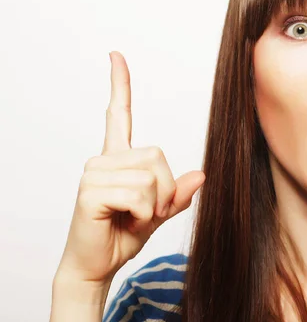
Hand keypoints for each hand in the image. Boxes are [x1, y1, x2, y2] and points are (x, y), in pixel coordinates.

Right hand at [56, 51, 204, 283]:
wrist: (97, 266)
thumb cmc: (122, 236)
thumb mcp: (158, 214)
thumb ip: (178, 195)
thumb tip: (201, 174)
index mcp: (118, 159)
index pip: (119, 115)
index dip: (120, 84)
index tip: (116, 55)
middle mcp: (104, 159)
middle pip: (158, 155)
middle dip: (165, 190)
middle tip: (146, 212)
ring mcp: (94, 173)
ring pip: (151, 176)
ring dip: (153, 205)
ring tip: (132, 218)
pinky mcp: (90, 191)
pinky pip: (138, 193)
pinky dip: (142, 214)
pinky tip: (124, 221)